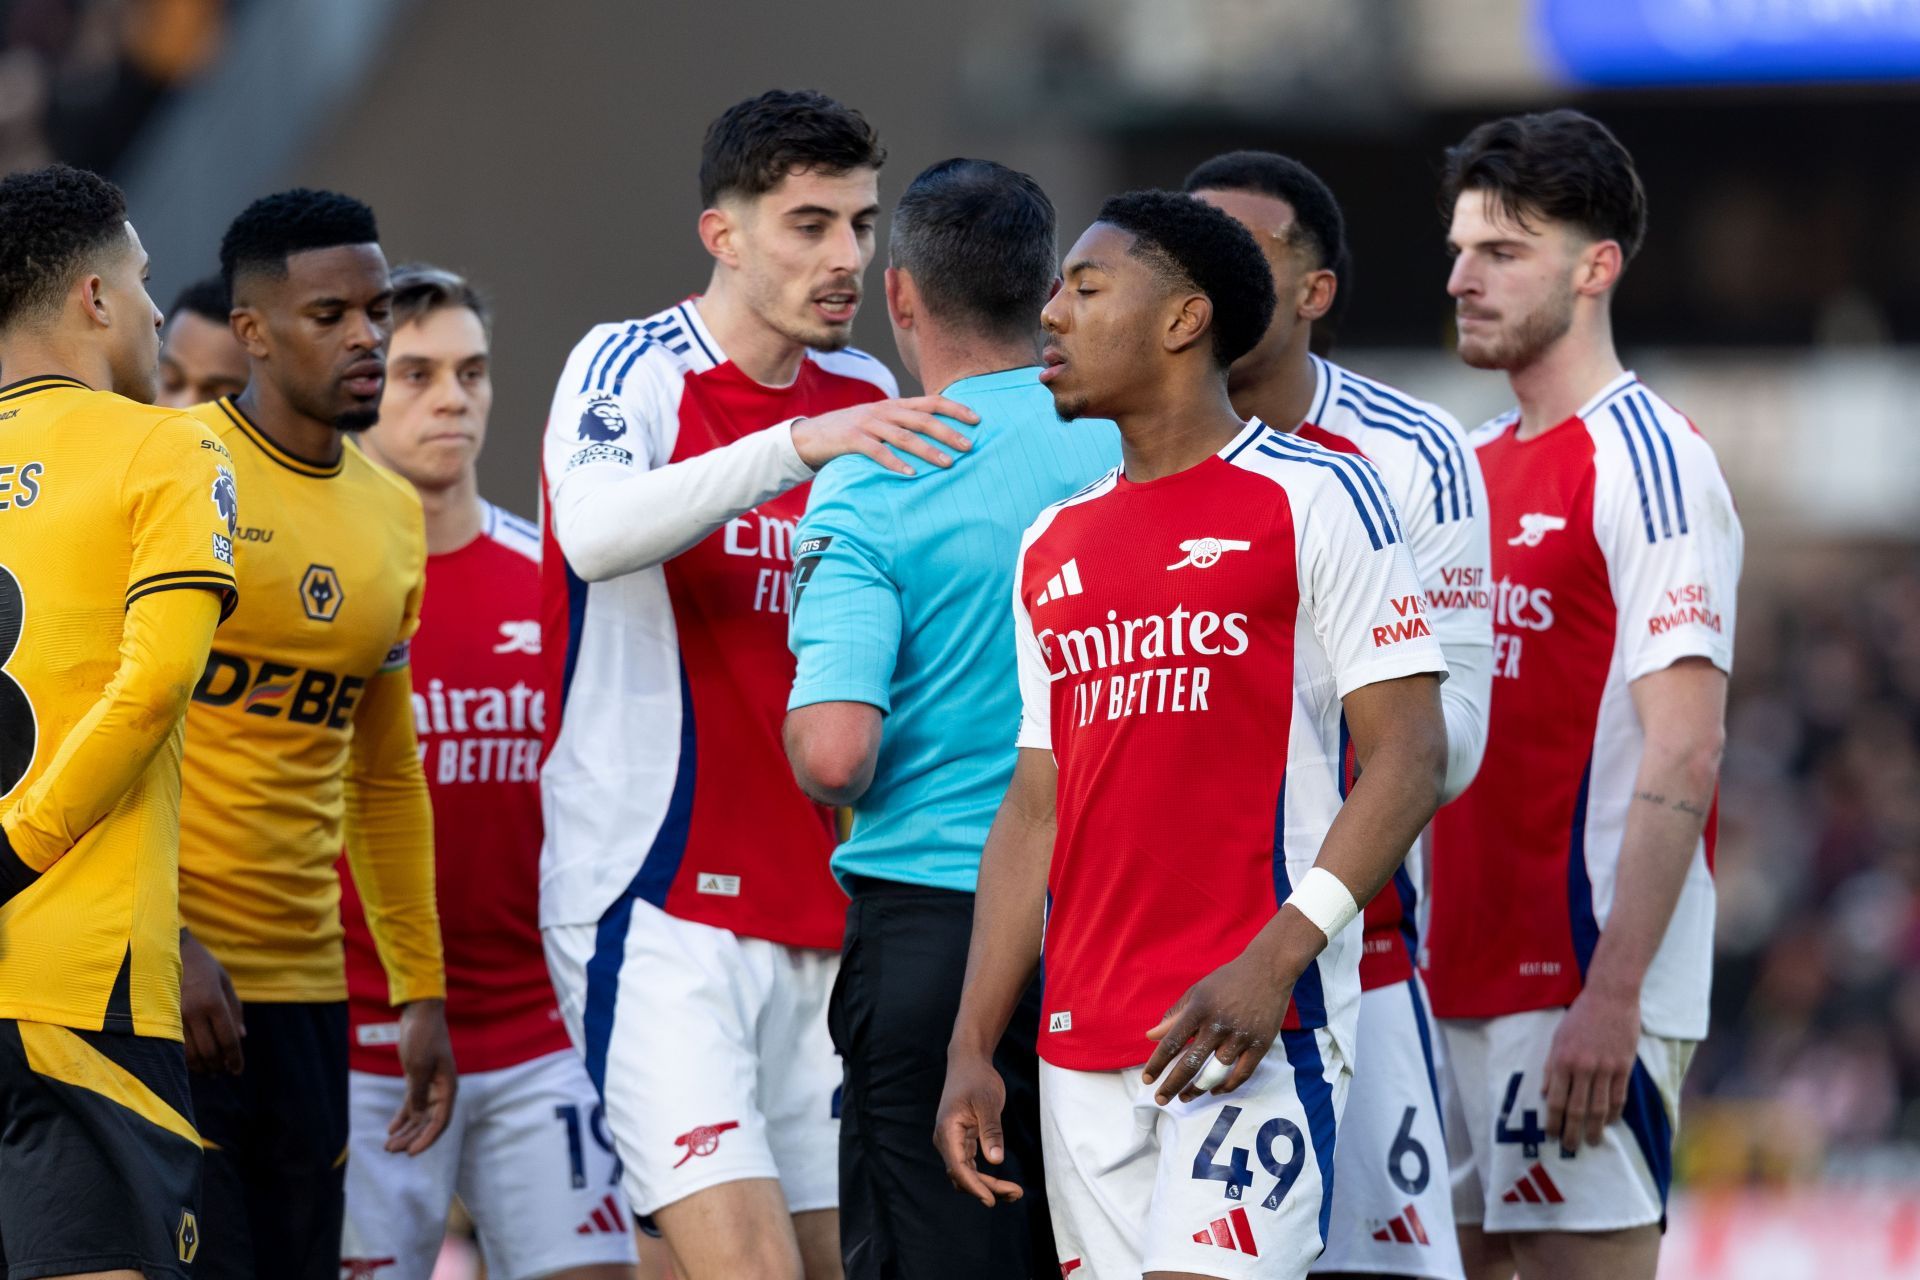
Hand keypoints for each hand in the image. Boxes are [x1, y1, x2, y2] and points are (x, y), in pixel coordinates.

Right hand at [180, 929, 244, 1074]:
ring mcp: (173, 1016)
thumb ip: (235, 1009)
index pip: (227, 1038)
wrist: (168, 949)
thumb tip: (242, 1036)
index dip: (234, 1058)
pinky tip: (192, 1062)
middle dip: (219, 1066)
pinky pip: (173, 1047)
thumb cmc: (202, 965)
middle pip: (209, 1051)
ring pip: (189, 1054)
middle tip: (224, 1072)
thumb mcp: (224, 981)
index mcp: (213, 1001)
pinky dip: (184, 1060)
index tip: (238, 1071)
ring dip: (201, 1067)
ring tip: (210, 1071)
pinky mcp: (159, 1018)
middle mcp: (193, 1011)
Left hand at [388, 997, 456, 1154]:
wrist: (420, 1013)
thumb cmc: (423, 1037)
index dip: (427, 1139)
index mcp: (448, 1087)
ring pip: (419, 1116)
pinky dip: (402, 1116)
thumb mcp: (418, 1066)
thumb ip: (417, 1093)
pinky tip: (391, 1128)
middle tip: (391, 1150)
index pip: (440, 1121)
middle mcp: (441, 1090)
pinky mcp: (418, 1080)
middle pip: (428, 1122)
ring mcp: (430, 1085)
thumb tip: (415, 1115)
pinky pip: (411, 1104)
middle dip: (411, 1138)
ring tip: (388, 1144)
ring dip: (406, 1131)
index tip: (411, 1153)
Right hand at [790, 397, 977, 476]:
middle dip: (947, 432)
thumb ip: (905, 426)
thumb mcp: (881, 423)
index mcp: (895, 405)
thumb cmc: (853, 433)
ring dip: (927, 450)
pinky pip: (876, 451)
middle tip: (969, 446)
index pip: (930, 402)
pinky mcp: (851, 439)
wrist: (811, 436)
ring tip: (947, 464)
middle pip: (921, 419)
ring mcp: (867, 423)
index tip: (977, 419)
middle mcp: (884, 411)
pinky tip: (910, 474)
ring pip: (903, 435)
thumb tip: (938, 438)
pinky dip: (894, 462)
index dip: (954, 408)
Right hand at [933, 1050, 1022, 1207]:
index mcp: (948, 1131)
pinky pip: (970, 1166)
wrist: (968, 1062)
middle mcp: (946, 1140)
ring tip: (1014, 1193)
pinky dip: (984, 1177)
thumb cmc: (977, 1079)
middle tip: (1016, 1194)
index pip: (958, 1168)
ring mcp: (952, 1141)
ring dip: (987, 1185)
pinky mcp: (961, 1141)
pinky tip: (1001, 1184)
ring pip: (966, 1173)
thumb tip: (995, 1161)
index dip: (975, 1187)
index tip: (992, 1200)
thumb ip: (991, 1131)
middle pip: (962, 1175)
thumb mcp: (988, 1102)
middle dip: (987, 1188)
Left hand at [1142, 946, 1297, 1105]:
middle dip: (1173, 1085)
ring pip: (1215, 1073)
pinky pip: (1242, 1074)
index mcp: (1199, 1009)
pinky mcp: (1260, 1044)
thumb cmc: (1227, 981)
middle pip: (1191, 1063)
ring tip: (1185, 1097)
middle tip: (1160, 1100)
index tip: (1147, 1080)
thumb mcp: (1197, 992)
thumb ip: (1175, 1016)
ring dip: (1198, 1089)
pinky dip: (1227, 1086)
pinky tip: (1214, 1090)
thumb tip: (1151, 1037)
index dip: (1157, 1064)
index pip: (1172, 1043)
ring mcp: (1241, 1036)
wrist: (1268, 969)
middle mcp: (1218, 1024)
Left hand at [1543, 984, 1639, 1150]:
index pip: (1556, 1100)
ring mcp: (1606, 1068)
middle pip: (1577, 1109)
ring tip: (1592, 1142)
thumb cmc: (1580, 1016)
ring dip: (1594, 1129)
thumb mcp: (1557, 1038)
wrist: (1610, 997)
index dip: (1554, 1121)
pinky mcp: (1624, 1067)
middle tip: (1571, 1148)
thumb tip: (1546, 1094)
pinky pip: (1619, 1097)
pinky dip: (1614, 1113)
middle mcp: (1583, 1068)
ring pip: (1599, 1108)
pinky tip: (1609, 1123)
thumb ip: (1551, 1067)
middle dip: (1572, 1131)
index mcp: (1563, 1060)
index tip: (1551, 1135)